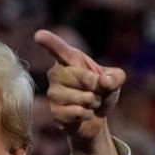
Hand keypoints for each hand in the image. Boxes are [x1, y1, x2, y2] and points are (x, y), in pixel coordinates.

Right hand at [33, 29, 124, 154]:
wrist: (94, 118)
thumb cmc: (102, 92)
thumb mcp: (115, 80)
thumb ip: (116, 77)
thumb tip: (105, 81)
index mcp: (69, 59)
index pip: (59, 49)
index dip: (49, 42)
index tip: (39, 35)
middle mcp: (56, 73)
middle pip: (85, 78)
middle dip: (98, 88)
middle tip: (95, 91)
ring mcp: (53, 93)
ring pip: (84, 98)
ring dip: (94, 103)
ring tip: (89, 103)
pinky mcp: (55, 112)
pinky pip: (79, 112)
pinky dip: (88, 115)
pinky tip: (83, 114)